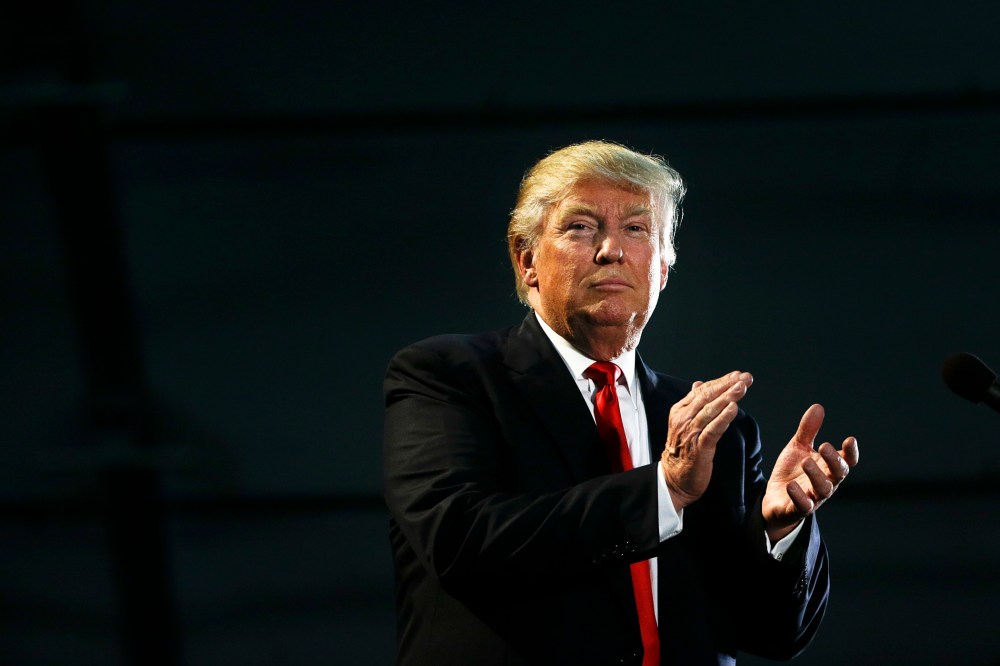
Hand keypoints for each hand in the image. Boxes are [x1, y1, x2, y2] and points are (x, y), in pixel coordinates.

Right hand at [660, 371, 752, 510]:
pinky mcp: (699, 448)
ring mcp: (690, 433)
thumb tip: (699, 384)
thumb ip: (692, 403)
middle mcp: (684, 419)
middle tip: (745, 377)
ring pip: (710, 410)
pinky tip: (734, 409)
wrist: (673, 479)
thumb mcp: (684, 423)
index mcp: (680, 411)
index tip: (737, 375)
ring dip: (728, 397)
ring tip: (742, 387)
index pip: (702, 390)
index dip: (721, 381)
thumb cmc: (682, 451)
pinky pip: (712, 430)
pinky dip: (723, 418)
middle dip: (727, 385)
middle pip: (707, 396)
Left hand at [761, 404, 858, 541]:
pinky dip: (799, 496)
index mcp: (828, 468)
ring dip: (816, 475)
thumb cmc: (792, 471)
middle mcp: (826, 483)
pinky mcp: (798, 509)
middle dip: (833, 460)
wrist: (775, 499)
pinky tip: (791, 485)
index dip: (850, 452)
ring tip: (806, 461)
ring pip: (822, 489)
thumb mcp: (798, 448)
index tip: (850, 440)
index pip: (846, 461)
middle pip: (837, 474)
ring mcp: (814, 497)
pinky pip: (802, 505)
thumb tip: (818, 407)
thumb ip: (808, 431)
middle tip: (824, 446)